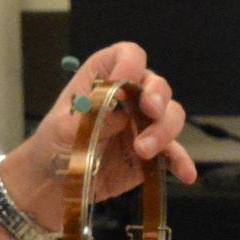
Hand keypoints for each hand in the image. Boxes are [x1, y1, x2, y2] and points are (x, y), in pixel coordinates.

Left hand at [3, 43, 197, 231]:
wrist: (55, 183)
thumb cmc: (53, 145)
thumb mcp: (61, 129)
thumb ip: (88, 117)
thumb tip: (118, 113)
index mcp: (103, 78)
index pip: (127, 55)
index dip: (130, 65)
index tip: (124, 84)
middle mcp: (129, 96)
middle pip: (157, 85)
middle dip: (157, 97)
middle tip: (149, 112)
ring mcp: (143, 124)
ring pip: (170, 116)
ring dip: (163, 130)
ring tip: (143, 151)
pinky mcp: (152, 153)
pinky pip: (173, 153)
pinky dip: (181, 161)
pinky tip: (185, 174)